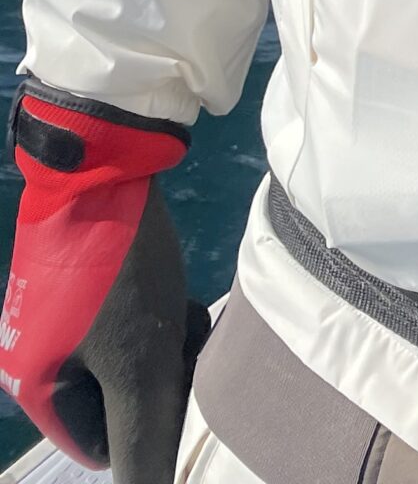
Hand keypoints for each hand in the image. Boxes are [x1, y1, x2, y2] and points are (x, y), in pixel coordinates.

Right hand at [2, 91, 206, 483]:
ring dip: (165, 347)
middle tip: (191, 344)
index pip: (103, 447)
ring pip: (128, 358)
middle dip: (160, 380)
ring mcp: (57, 314)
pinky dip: (157, 316)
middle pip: (117, 399)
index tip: (181, 387)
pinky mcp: (82, 279)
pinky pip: (126, 322)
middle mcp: (35, 354)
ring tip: (192, 318)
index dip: (150, 427)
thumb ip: (144, 439)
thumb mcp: (140, 362)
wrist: (106, 162)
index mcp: (32, 386)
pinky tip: (182, 297)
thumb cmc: (120, 269)